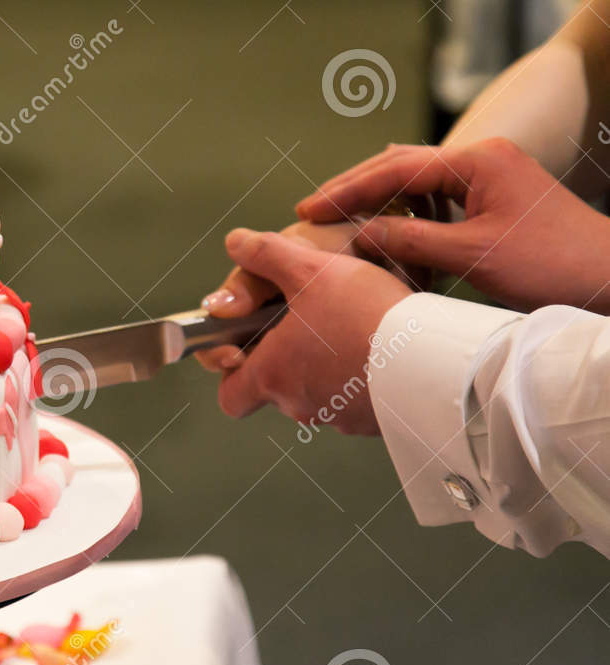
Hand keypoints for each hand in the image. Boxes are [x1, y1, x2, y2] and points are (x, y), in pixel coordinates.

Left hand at [214, 229, 412, 434]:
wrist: (433, 359)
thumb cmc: (364, 316)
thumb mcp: (310, 270)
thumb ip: (267, 255)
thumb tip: (235, 242)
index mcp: (272, 375)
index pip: (230, 396)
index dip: (234, 373)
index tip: (248, 346)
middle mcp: (299, 404)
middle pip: (274, 390)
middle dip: (285, 359)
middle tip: (309, 323)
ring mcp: (337, 418)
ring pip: (316, 393)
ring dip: (323, 367)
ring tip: (349, 329)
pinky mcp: (372, 422)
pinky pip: (354, 401)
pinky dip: (358, 379)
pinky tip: (378, 349)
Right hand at [295, 137, 609, 313]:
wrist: (607, 276)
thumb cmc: (550, 265)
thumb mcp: (472, 255)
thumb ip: (411, 241)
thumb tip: (360, 233)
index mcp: (477, 161)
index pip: (395, 170)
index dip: (346, 191)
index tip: (307, 209)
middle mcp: (482, 158)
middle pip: (401, 166)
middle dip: (354, 188)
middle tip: (310, 209)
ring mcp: (490, 176)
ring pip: (418, 181)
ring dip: (379, 200)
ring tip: (340, 218)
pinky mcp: (495, 199)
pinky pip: (438, 198)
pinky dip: (407, 213)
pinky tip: (388, 229)